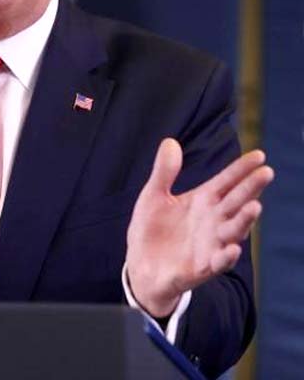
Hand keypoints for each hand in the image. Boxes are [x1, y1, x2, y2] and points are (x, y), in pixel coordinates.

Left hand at [126, 138, 272, 316]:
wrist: (141, 266)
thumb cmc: (152, 229)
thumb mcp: (154, 196)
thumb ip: (164, 171)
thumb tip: (170, 141)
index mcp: (203, 201)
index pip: (226, 182)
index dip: (241, 169)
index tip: (259, 154)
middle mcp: (213, 222)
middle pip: (236, 202)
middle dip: (251, 188)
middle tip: (266, 172)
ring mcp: (210, 245)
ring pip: (233, 231)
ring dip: (243, 220)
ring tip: (255, 206)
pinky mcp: (200, 268)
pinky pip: (217, 263)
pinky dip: (225, 257)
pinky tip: (231, 248)